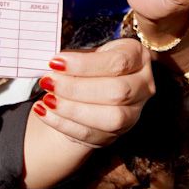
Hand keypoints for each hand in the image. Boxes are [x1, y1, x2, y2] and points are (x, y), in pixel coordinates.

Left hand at [33, 39, 153, 146]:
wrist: (90, 92)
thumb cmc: (89, 67)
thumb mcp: (87, 54)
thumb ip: (74, 58)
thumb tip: (52, 66)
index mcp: (138, 57)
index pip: (117, 62)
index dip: (85, 64)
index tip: (56, 62)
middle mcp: (144, 86)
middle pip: (117, 92)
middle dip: (77, 88)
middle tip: (48, 82)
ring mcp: (134, 113)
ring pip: (111, 118)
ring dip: (72, 110)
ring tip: (46, 100)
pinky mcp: (116, 135)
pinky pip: (92, 134)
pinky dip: (63, 124)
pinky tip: (44, 112)